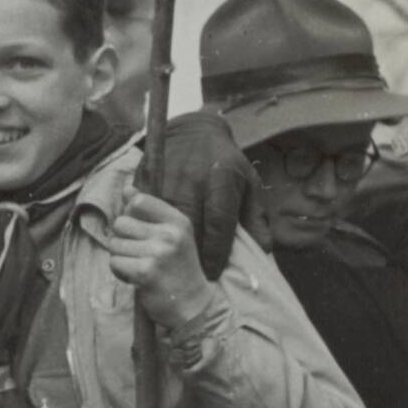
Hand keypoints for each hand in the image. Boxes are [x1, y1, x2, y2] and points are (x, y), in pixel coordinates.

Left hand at [107, 183, 216, 332]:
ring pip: (114, 244)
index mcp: (179, 221)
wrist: (193, 306)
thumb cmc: (179, 269)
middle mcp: (170, 234)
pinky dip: (121, 273)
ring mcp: (159, 253)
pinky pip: (115, 263)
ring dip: (122, 258)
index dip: (131, 215)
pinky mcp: (146, 272)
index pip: (138, 201)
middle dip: (124, 240)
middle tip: (142, 255)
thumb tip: (127, 189)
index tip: (142, 232)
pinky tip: (138, 279)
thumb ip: (149, 211)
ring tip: (141, 267)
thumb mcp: (172, 235)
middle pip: (121, 223)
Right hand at [156, 111, 257, 280]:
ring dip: (166, 243)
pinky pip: (142, 209)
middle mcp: (192, 177)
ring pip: (162, 219)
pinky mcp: (145, 177)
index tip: (212, 274)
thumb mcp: (250, 185)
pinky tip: (150, 244)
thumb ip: (257, 219)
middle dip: (191, 254)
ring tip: (171, 265)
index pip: (218, 223)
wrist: (194, 130)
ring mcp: (165, 176)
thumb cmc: (228, 166)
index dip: (215, 251)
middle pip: (188, 224)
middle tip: (192, 277)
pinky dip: (146, 227)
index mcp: (221, 179)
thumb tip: (264, 253)